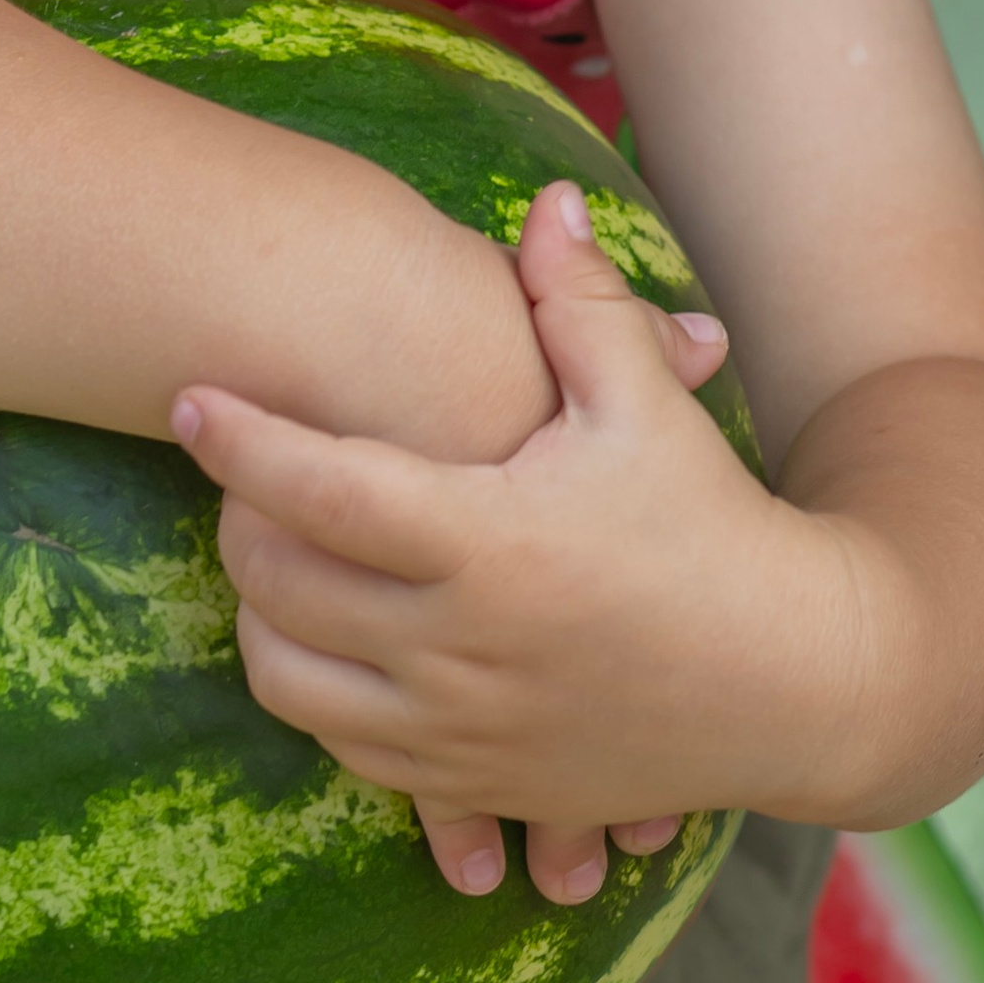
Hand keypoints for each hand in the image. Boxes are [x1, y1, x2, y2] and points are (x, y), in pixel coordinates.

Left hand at [173, 181, 801, 906]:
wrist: (798, 685)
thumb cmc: (718, 529)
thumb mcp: (651, 407)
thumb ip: (583, 302)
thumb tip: (546, 196)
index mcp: (492, 543)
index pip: (322, 490)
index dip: (240, 441)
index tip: (185, 399)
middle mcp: (460, 648)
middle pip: (279, 583)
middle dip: (237, 516)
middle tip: (239, 468)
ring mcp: (460, 731)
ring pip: (287, 678)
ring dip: (258, 610)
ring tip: (274, 548)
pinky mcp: (474, 786)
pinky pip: (339, 747)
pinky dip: (310, 687)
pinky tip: (326, 631)